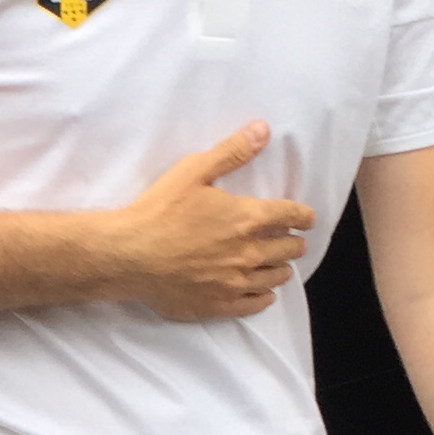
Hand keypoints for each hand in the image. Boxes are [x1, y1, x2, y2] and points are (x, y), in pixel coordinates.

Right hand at [110, 122, 313, 320]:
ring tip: (273, 263)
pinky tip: (261, 291)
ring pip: (277, 277)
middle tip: (287, 239)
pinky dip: (264, 295)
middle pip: (290, 249)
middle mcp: (250, 252)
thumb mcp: (192, 171)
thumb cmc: (158, 211)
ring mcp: (236, 282)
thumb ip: (231, 152)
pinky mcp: (220, 304)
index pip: (293, 216)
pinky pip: (257, 304)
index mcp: (248, 218)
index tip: (306, 218)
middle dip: (293, 241)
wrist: (127, 255)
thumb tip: (262, 129)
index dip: (304, 216)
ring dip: (280, 267)